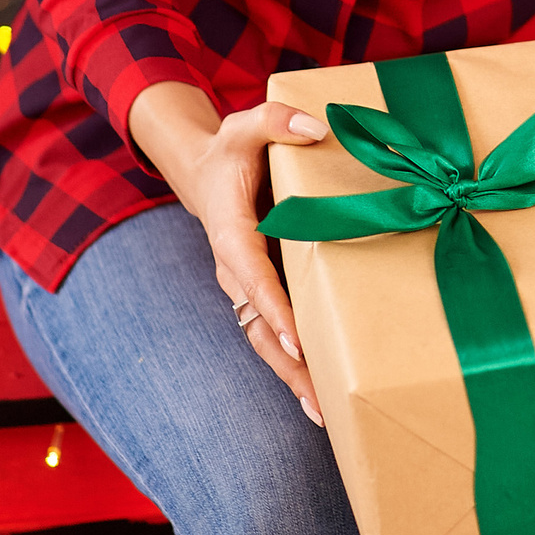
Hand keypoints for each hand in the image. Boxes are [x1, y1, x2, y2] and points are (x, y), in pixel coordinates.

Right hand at [130, 83, 329, 424]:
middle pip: (259, 325)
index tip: (297, 337)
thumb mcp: (248, 123)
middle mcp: (235, 269)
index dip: (274, 306)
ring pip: (265, 339)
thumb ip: (278, 121)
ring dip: (293, 375)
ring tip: (325, 413)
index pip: (253, 274)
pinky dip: (296, 361)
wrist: (209, 171)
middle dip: (288, 364)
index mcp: (231, 232)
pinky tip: (321, 392)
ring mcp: (247, 286)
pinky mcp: (263, 291)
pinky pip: (275, 332)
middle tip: (320, 399)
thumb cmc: (234, 147)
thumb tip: (316, 129)